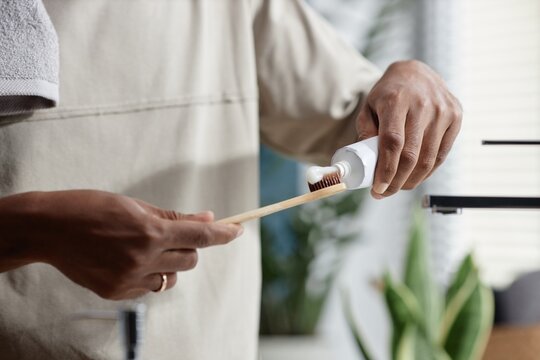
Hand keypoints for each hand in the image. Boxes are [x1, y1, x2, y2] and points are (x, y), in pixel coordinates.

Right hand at [0, 190, 242, 299]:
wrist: (49, 229)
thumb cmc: (92, 207)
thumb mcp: (135, 205)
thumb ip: (174, 217)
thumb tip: (207, 219)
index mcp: (150, 231)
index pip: (200, 237)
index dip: (224, 234)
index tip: (238, 231)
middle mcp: (143, 258)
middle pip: (190, 260)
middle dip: (190, 247)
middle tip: (175, 235)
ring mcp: (129, 279)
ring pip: (171, 278)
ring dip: (170, 263)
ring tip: (147, 248)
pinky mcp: (116, 293)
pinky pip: (149, 288)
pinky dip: (149, 275)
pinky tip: (129, 261)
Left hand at [357, 60, 461, 198]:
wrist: (415, 72)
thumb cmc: (388, 94)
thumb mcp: (369, 106)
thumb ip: (365, 130)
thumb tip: (366, 161)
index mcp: (396, 101)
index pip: (392, 143)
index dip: (386, 170)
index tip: (378, 188)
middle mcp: (422, 105)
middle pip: (411, 155)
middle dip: (397, 181)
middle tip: (384, 192)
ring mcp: (442, 111)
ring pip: (428, 159)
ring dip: (412, 180)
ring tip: (397, 187)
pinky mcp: (456, 117)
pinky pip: (442, 154)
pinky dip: (428, 171)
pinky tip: (415, 177)